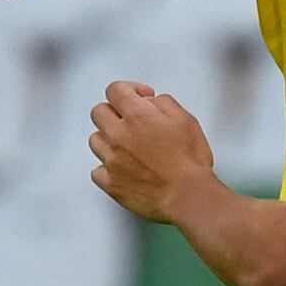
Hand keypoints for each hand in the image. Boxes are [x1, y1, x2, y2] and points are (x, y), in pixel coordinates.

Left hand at [88, 81, 217, 223]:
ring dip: (109, 139)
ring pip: (95, 140)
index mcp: (137, 116)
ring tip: (130, 147)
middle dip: (114, 111)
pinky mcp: (110, 183)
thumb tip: (147, 101)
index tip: (142, 98)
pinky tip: (125, 169)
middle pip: (98, 112)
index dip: (129, 89)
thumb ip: (164, 103)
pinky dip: (108, 168)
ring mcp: (111, 160)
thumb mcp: (186, 119)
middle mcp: (118, 135)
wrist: (188, 196)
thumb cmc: (191, 158)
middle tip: (133, 122)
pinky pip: (97, 170)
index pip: (115, 90)